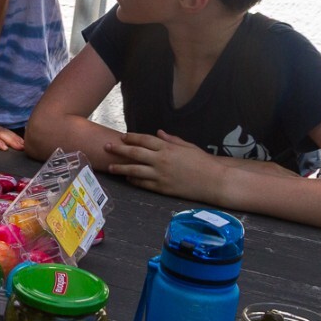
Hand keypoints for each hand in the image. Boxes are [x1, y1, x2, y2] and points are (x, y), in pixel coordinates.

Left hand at [103, 131, 223, 198]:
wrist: (213, 181)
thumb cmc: (203, 162)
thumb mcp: (188, 146)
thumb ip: (171, 140)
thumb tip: (159, 133)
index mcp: (167, 148)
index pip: (144, 140)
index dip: (131, 137)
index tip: (122, 137)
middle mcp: (161, 160)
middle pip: (134, 153)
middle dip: (119, 149)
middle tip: (107, 147)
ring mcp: (160, 174)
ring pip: (134, 170)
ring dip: (120, 167)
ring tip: (110, 167)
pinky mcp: (162, 188)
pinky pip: (143, 183)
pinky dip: (133, 180)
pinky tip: (127, 178)